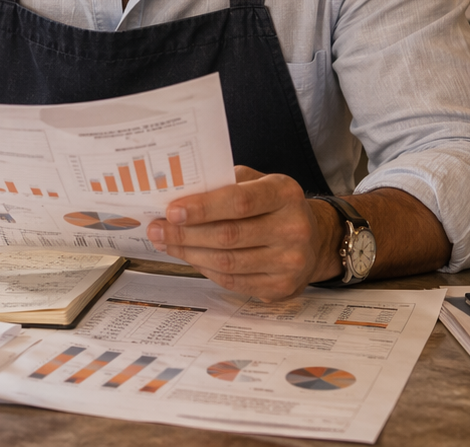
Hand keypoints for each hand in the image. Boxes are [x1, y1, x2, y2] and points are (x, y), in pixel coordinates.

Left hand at [147, 166, 338, 300]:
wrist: (313, 239)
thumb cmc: (273, 206)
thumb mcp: (258, 182)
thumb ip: (225, 183)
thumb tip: (178, 192)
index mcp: (285, 194)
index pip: (240, 202)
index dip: (202, 208)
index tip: (171, 210)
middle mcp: (293, 229)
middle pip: (229, 235)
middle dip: (185, 234)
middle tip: (156, 229)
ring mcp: (290, 262)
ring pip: (227, 262)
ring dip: (189, 253)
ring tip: (165, 243)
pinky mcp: (281, 287)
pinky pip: (233, 281)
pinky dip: (205, 269)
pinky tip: (189, 257)